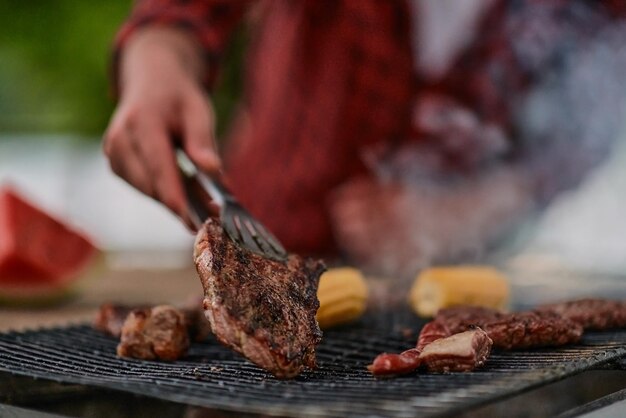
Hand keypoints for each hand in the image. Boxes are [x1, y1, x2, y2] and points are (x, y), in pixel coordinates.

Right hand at [103, 27, 220, 229]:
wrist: (151, 79)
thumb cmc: (178, 95)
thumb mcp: (198, 110)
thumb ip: (203, 142)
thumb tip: (214, 171)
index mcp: (141, 122)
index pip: (159, 169)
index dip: (177, 199)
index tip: (195, 223)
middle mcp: (119, 139)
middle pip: (152, 186)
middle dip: (184, 206)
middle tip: (214, 219)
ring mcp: (113, 152)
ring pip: (148, 191)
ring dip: (175, 202)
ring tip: (206, 210)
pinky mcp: (115, 163)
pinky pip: (143, 187)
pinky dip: (165, 193)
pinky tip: (187, 197)